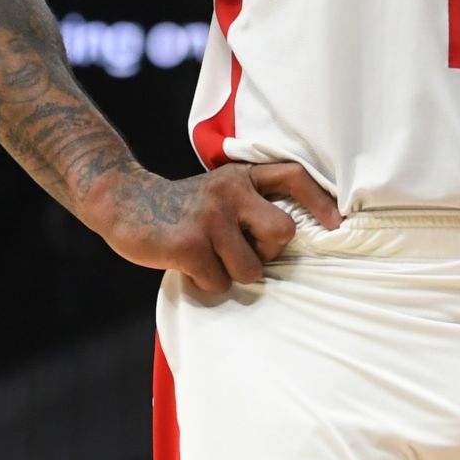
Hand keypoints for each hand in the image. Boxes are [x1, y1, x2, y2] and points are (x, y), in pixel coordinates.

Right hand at [82, 163, 342, 293]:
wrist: (123, 202)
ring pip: (251, 269)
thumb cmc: (179, 207)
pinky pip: (219, 282)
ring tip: (207, 258)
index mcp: (240, 177)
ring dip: (230, 274)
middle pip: (282, 234)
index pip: (292, 177)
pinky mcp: (190, 243)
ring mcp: (210, 216)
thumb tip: (290, 239)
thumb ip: (249, 204)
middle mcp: (230, 191)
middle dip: (267, 252)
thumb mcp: (217, 192)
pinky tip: (187, 265)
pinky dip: (205, 282)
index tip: (335, 224)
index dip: (319, 200)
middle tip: (239, 251)